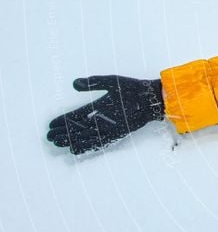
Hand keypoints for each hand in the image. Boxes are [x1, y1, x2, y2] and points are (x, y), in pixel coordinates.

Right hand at [47, 75, 164, 154]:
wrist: (152, 98)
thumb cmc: (134, 88)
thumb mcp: (111, 82)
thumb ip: (93, 83)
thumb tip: (74, 83)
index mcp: (101, 104)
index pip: (78, 114)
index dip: (65, 119)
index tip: (51, 124)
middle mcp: (104, 117)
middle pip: (80, 126)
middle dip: (65, 131)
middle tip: (50, 136)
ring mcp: (110, 126)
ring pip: (86, 135)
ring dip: (72, 139)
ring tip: (58, 142)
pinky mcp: (118, 133)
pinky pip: (98, 141)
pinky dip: (86, 145)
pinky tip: (74, 149)